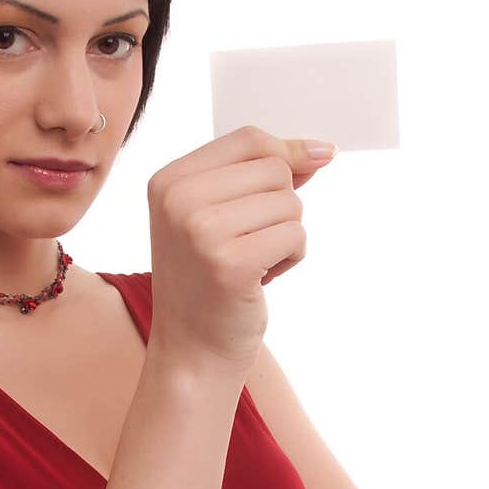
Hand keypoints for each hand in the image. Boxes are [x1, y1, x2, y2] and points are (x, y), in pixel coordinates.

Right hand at [147, 125, 335, 372]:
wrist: (192, 350)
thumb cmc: (209, 280)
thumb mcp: (219, 217)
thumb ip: (261, 177)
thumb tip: (320, 151)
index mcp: (168, 181)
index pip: (248, 139)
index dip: (287, 152)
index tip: (313, 165)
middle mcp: (178, 200)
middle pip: (274, 169)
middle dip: (282, 205)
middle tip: (252, 241)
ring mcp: (201, 231)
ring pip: (290, 203)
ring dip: (286, 235)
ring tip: (253, 262)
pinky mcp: (231, 263)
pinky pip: (296, 236)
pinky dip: (291, 258)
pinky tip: (262, 279)